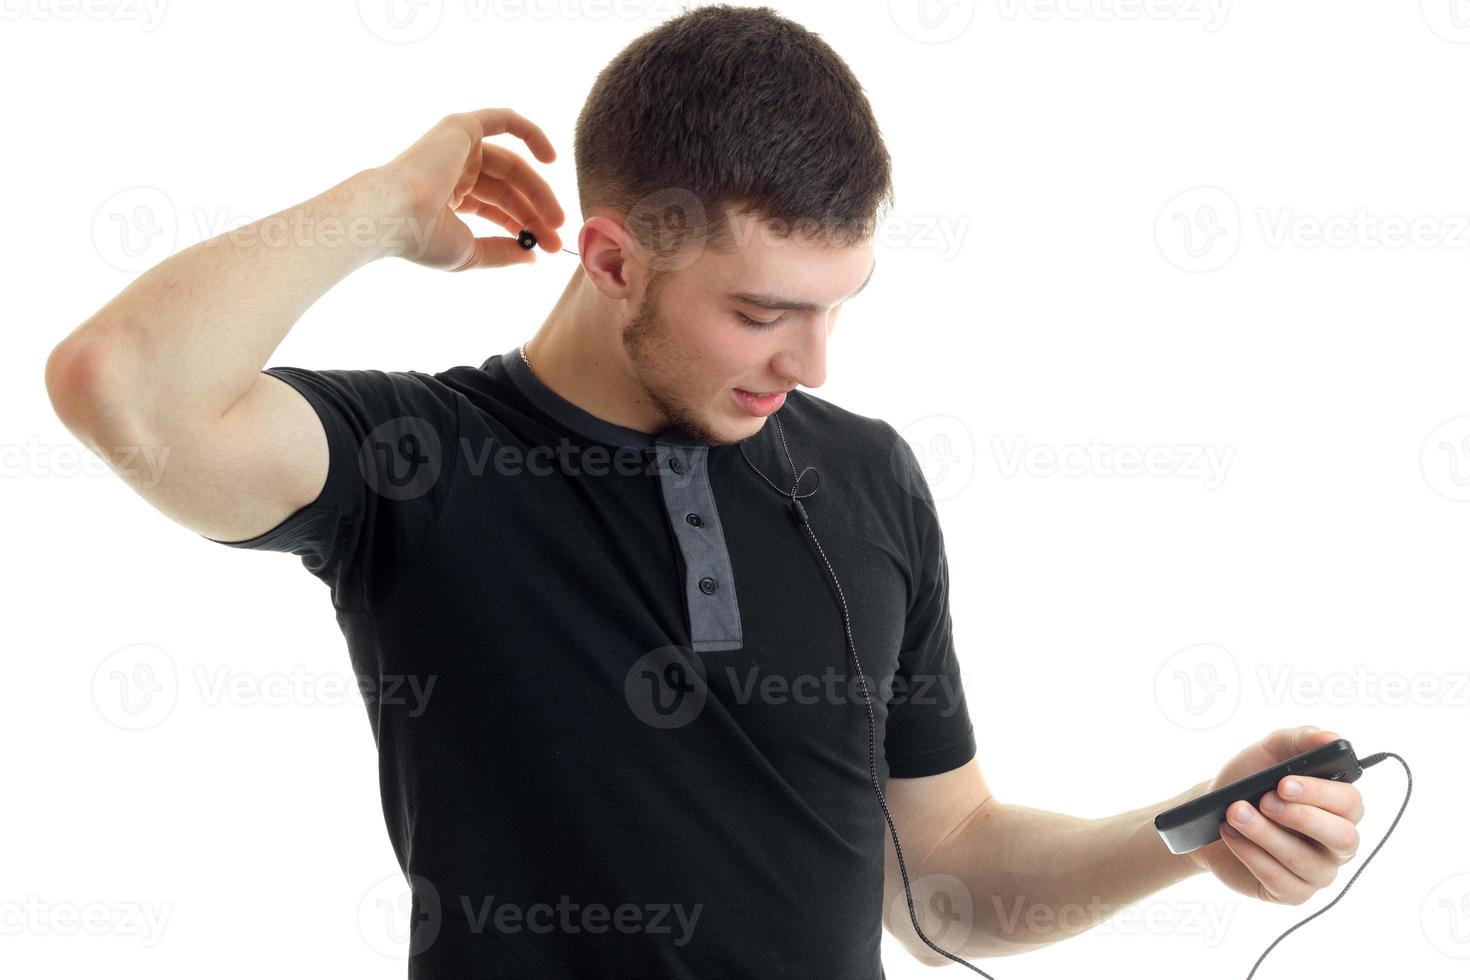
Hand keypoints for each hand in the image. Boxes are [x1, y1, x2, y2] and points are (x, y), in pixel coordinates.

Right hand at [379, 108, 566, 270]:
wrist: (395, 214)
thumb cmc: (423, 238)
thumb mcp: (470, 252)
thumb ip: (502, 253)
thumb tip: (532, 258)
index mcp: (450, 197)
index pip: (498, 207)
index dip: (525, 224)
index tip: (547, 247)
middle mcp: (454, 169)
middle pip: (510, 189)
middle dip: (536, 213)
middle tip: (558, 236)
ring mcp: (457, 147)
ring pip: (513, 167)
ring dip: (540, 192)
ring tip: (558, 220)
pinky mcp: (462, 128)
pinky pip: (504, 121)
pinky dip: (531, 133)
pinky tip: (552, 159)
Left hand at [1188, 726, 1364, 904]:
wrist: (1211, 813)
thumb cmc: (1249, 781)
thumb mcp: (1269, 753)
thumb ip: (1301, 740)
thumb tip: (1331, 738)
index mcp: (1340, 807)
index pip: (1350, 803)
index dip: (1320, 793)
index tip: (1283, 782)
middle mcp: (1337, 842)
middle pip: (1341, 837)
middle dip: (1300, 817)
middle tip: (1263, 800)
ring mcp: (1318, 871)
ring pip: (1305, 860)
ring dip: (1266, 834)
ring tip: (1234, 813)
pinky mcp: (1293, 893)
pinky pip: (1280, 880)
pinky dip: (1251, 855)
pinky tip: (1230, 835)